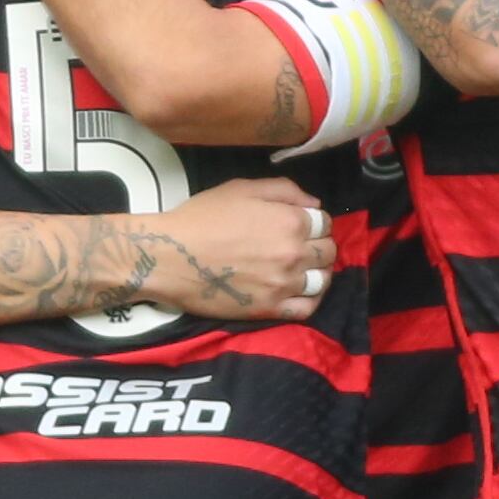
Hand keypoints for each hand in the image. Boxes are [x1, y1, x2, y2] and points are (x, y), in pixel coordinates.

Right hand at [140, 177, 336, 322]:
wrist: (170, 257)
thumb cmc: (202, 218)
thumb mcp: (242, 188)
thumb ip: (284, 190)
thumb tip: (314, 204)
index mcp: (290, 221)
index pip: (325, 222)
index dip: (315, 221)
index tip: (301, 225)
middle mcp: (294, 253)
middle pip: (328, 251)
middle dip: (319, 245)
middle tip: (300, 246)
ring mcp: (284, 284)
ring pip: (322, 280)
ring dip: (318, 272)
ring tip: (302, 270)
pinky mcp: (271, 309)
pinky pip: (307, 309)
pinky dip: (310, 300)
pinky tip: (299, 292)